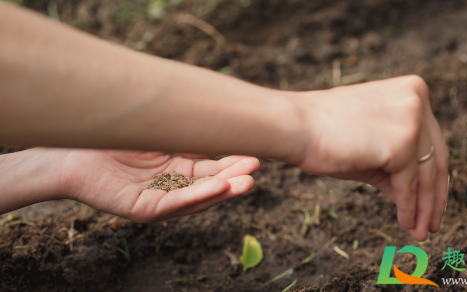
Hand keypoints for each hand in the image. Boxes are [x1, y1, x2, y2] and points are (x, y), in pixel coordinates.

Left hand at [60, 149, 258, 221]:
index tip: (254, 152)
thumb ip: (185, 130)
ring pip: (196, 197)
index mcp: (176, 170)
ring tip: (246, 182)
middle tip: (256, 168)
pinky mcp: (142, 209)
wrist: (69, 147)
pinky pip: (173, 204)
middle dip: (234, 178)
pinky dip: (197, 197)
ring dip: (223, 191)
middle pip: (209, 185)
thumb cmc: (111, 135)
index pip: (211, 169)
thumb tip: (217, 115)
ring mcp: (158, 200)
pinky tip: (218, 188)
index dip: (232, 163)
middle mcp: (170, 187)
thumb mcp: (158, 130)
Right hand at [294, 76, 448, 240]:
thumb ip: (400, 165)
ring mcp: (411, 119)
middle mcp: (417, 99)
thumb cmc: (326, 135)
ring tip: (420, 231)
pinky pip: (409, 184)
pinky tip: (405, 222)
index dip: (434, 176)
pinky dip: (408, 207)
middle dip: (434, 196)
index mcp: (411, 90)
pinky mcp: (402, 143)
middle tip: (431, 223)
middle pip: (436, 157)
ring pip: (427, 174)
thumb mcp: (373, 147)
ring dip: (424, 208)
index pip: (432, 141)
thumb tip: (421, 200)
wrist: (295, 127)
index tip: (433, 201)